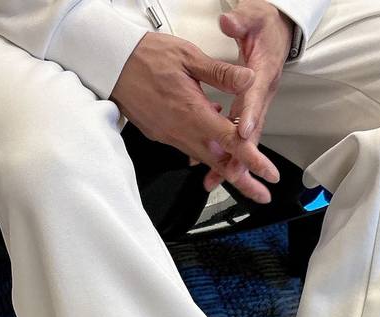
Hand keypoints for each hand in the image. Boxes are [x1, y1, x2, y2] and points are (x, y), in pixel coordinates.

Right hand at [110, 32, 279, 202]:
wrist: (111, 64)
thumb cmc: (146, 56)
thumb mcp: (188, 57)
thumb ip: (221, 73)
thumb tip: (248, 79)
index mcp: (193, 112)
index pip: (231, 142)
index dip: (253, 160)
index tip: (268, 174)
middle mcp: (183, 131)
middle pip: (219, 164)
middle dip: (243, 182)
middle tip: (262, 196)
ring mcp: (171, 136)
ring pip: (206, 160)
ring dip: (226, 172)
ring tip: (246, 181)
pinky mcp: (163, 136)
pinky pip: (190, 150)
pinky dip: (207, 156)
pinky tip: (218, 153)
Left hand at [203, 0, 293, 198]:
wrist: (278, 30)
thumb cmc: (264, 25)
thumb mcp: (254, 17)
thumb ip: (240, 22)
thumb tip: (229, 22)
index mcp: (264, 73)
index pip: (256, 97)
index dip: (249, 115)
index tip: (243, 132)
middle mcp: (263, 94)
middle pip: (253, 128)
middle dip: (243, 153)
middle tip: (232, 172)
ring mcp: (258, 105)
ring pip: (247, 137)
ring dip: (235, 160)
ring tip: (219, 178)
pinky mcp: (252, 110)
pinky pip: (240, 135)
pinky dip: (230, 152)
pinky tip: (216, 165)